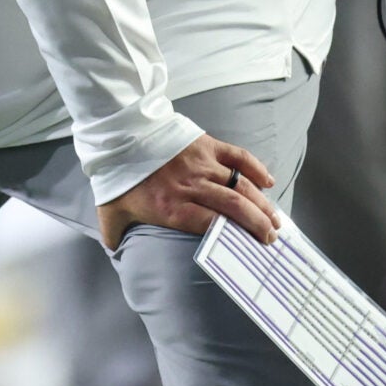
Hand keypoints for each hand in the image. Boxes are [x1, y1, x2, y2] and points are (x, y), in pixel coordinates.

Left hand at [98, 133, 279, 252]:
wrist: (120, 133)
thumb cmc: (117, 176)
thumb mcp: (110, 211)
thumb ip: (114, 234)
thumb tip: (114, 252)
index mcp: (171, 207)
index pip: (211, 224)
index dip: (235, 236)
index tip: (250, 247)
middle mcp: (191, 186)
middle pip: (234, 207)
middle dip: (258, 224)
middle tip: (271, 237)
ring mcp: (202, 164)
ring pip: (241, 185)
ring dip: (262, 203)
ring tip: (275, 219)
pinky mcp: (206, 145)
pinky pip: (238, 157)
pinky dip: (256, 169)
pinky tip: (268, 183)